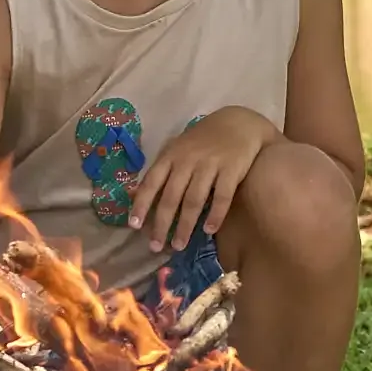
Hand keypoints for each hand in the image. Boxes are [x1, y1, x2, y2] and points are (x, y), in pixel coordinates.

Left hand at [130, 107, 277, 252]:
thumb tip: (132, 194)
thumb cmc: (203, 141)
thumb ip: (159, 172)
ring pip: (194, 200)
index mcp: (171, 156)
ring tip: (179, 245)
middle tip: (156, 247)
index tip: (134, 226)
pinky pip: (222, 196)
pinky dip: (215, 215)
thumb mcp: (177, 150)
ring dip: (185, 225)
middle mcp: (187, 160)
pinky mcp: (232, 169)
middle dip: (162, 224)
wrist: (239, 123)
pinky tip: (210, 230)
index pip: (152, 182)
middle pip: (171, 197)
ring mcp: (210, 164)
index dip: (142, 204)